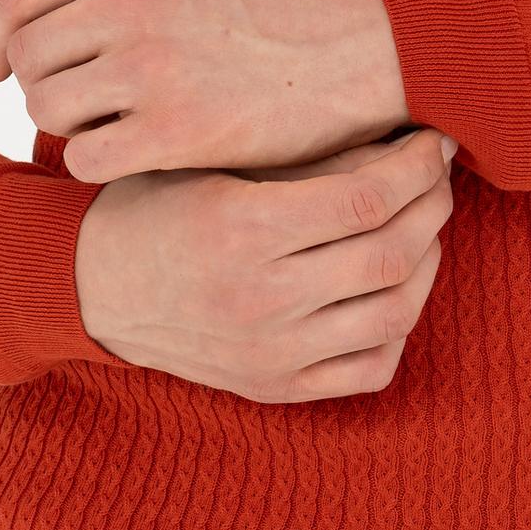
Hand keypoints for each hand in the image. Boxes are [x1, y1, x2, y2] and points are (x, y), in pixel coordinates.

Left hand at [0, 0, 411, 179]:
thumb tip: (11, 36)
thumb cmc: (265, 15)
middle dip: (40, 85)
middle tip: (82, 104)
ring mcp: (150, 67)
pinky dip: (97, 163)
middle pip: (25, 56)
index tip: (0, 67)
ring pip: (46, 107)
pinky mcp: (173, 129)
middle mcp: (129, 3)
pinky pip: (83, 158)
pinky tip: (134, 155)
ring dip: (70, 125)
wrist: (356, 49)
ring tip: (116, 123)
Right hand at [73, 124, 459, 401]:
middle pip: (390, 254)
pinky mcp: (275, 388)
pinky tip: (394, 288)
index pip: (368, 199)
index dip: (418, 167)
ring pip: (394, 313)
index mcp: (242, 229)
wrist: (91, 287)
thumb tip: (403, 142)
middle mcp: (260, 298)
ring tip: (424, 226)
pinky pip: (371, 370)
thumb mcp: (218, 162)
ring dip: (426, 262)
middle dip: (433, 205)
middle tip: (439, 176)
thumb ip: (307, 159)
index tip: (433, 141)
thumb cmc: (157, 203)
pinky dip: (399, 327)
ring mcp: (271, 353)